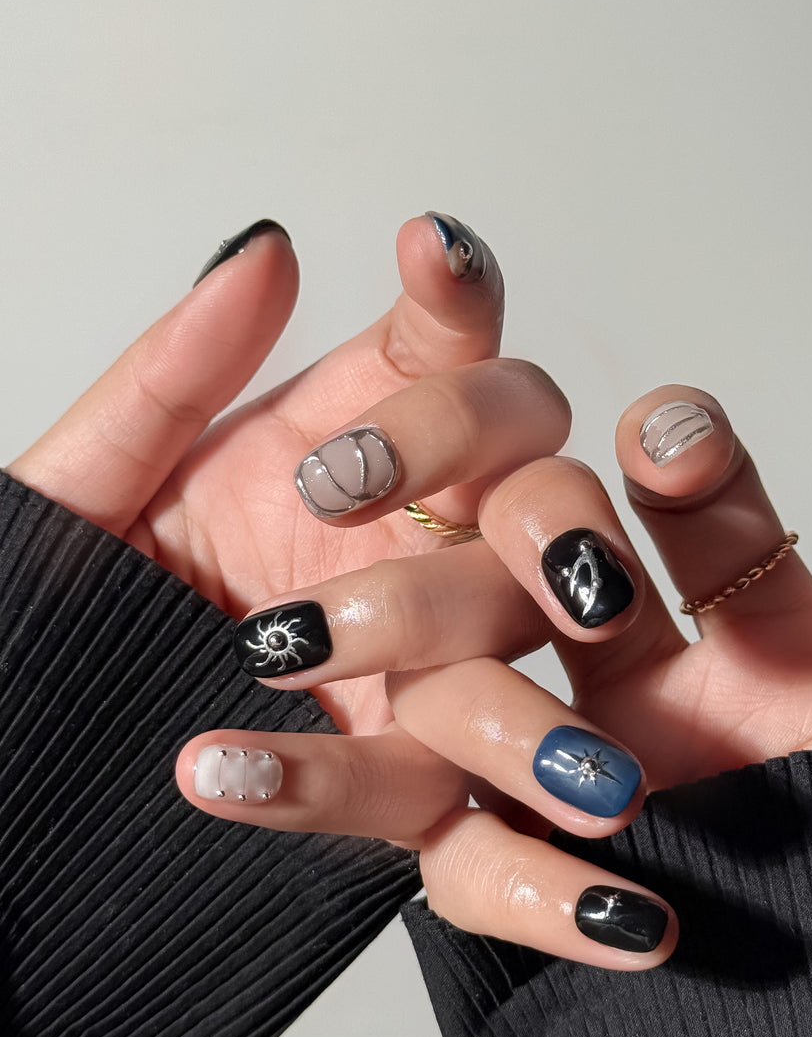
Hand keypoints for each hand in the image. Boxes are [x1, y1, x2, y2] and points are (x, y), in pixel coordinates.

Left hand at [7, 214, 566, 734]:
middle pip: (536, 470)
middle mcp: (418, 543)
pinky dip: (341, 781)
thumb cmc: (60, 614)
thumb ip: (175, 374)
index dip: (459, 297)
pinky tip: (220, 763)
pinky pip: (428, 786)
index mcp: (350, 448)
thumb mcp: (92, 487)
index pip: (449, 353)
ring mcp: (429, 663)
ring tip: (274, 645)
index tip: (429, 250)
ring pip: (518, 623)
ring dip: (426, 620)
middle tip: (339, 484)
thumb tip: (263, 252)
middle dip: (467, 451)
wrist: (26, 758)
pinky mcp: (408, 782)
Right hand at [207, 385, 811, 967]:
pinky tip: (231, 770)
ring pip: (455, 688)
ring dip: (385, 651)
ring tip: (307, 619)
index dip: (680, 464)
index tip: (670, 444)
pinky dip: (316, 798)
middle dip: (521, 537)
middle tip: (506, 526)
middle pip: (548, 574)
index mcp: (761, 645)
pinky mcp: (521, 873)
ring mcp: (577, 773)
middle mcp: (650, 692)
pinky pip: (427, 841)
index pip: (695, 514)